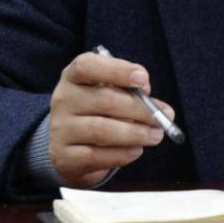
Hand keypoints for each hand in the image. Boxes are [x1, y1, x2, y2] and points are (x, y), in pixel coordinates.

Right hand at [49, 50, 176, 186]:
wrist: (71, 148)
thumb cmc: (99, 112)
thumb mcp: (112, 94)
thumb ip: (134, 95)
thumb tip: (162, 109)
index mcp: (73, 76)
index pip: (87, 66)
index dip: (117, 70)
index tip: (143, 79)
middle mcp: (63, 99)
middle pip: (104, 100)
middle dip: (139, 109)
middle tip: (162, 117)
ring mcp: (61, 128)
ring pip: (102, 130)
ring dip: (135, 133)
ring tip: (155, 135)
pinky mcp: (64, 156)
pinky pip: (96, 155)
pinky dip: (121, 154)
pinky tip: (136, 150)